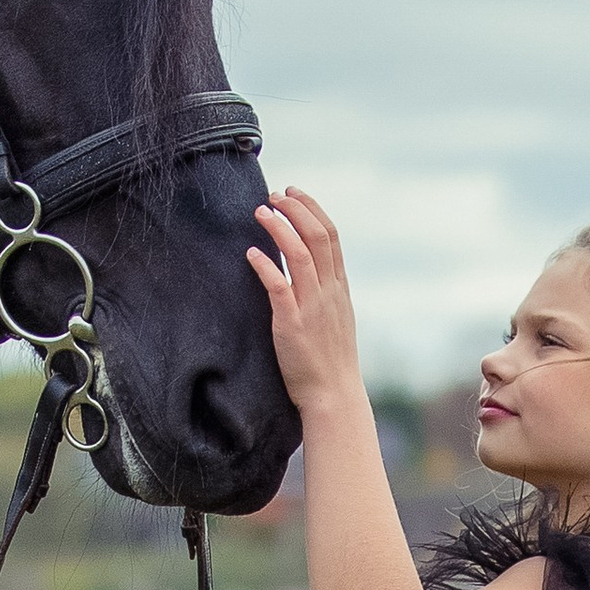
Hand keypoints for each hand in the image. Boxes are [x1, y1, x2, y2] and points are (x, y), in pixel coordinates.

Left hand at [247, 189, 363, 416]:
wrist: (334, 396)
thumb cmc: (329, 361)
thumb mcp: (335, 318)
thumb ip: (323, 291)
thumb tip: (305, 269)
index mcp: (339, 288)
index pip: (331, 236)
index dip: (311, 209)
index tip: (293, 194)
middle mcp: (329, 292)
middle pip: (318, 236)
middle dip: (295, 209)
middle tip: (273, 195)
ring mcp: (313, 307)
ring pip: (300, 255)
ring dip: (279, 228)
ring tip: (260, 211)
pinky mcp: (293, 325)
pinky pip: (279, 287)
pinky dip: (266, 266)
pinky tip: (250, 253)